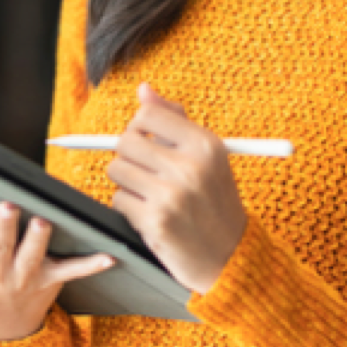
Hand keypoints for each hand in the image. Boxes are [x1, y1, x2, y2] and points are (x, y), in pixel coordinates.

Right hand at [0, 186, 115, 340]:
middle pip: (0, 243)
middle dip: (3, 227)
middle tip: (5, 206)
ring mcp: (25, 274)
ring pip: (36, 253)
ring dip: (41, 238)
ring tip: (44, 219)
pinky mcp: (51, 279)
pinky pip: (74, 270)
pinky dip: (92, 263)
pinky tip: (111, 253)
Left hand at [106, 82, 247, 294]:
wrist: (230, 257)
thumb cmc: (215, 200)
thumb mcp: (208, 156)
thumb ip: (175, 119)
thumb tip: (143, 90)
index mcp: (205, 145)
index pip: (147, 114)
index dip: (140, 126)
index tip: (147, 140)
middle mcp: (190, 167)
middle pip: (126, 141)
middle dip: (129, 156)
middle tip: (147, 171)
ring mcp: (171, 196)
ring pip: (117, 170)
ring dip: (127, 183)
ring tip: (152, 194)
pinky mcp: (154, 222)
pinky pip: (118, 199)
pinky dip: (128, 207)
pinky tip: (151, 214)